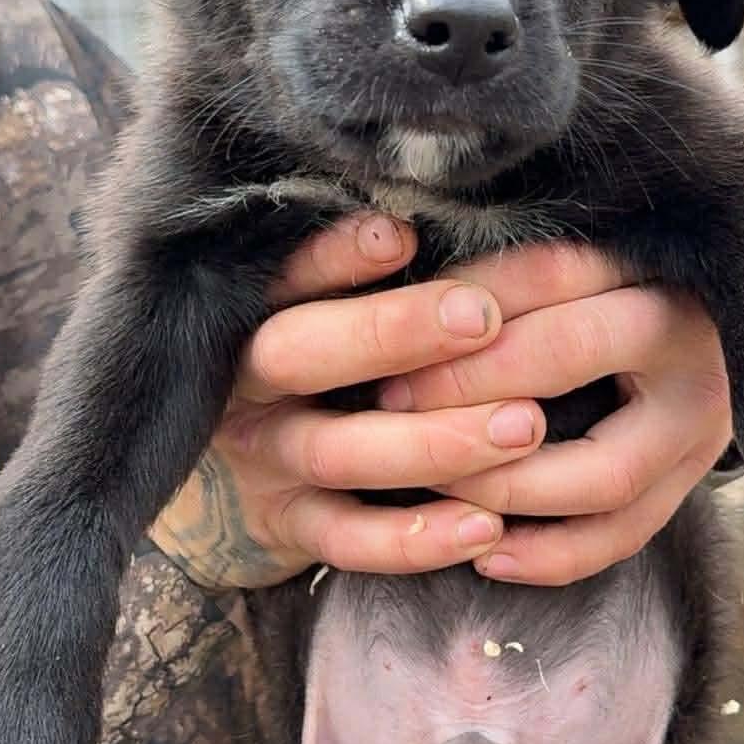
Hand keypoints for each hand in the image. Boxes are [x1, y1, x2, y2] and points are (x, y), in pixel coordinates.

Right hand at [149, 218, 731, 590]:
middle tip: (481, 316)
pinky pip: (350, 542)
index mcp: (252, 309)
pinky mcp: (290, 529)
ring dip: (434, 440)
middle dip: (392, 332)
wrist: (217, 484)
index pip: (283, 273)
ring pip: (340, 452)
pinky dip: (416, 537)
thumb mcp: (312, 304)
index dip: (334, 255)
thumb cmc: (307, 361)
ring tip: (526, 425)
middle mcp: (249, 383)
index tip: (402, 234)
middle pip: (302, 353)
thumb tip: (481, 201)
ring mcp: (267, 460)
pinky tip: (487, 526)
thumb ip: (370, 268)